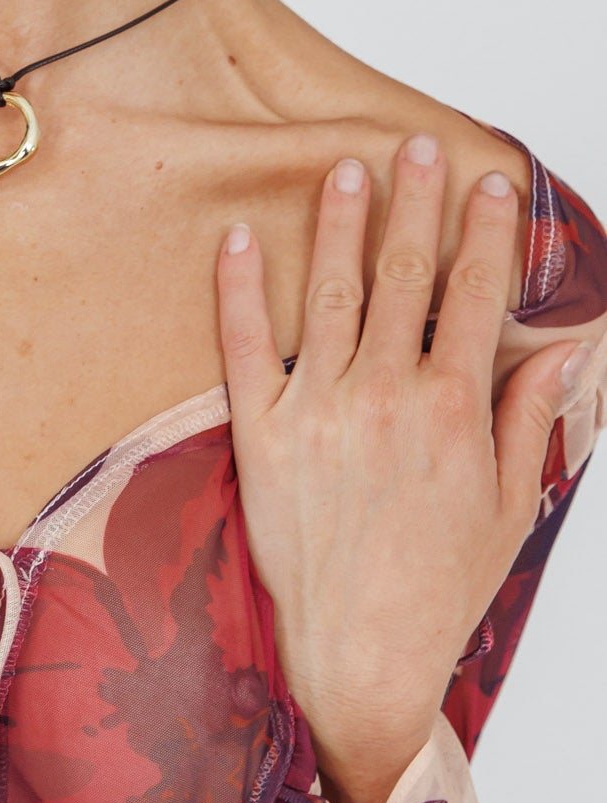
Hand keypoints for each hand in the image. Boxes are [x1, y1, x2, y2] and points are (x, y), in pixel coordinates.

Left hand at [215, 131, 590, 802]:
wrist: (356, 658)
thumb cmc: (437, 590)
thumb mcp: (509, 506)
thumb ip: (531, 420)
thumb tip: (567, 351)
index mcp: (454, 410)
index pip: (476, 296)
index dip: (486, 234)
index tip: (491, 186)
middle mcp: (386, 396)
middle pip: (404, 275)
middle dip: (414, 202)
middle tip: (415, 144)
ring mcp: (317, 410)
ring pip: (330, 292)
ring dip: (338, 222)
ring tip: (344, 166)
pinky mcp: (258, 434)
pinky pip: (244, 343)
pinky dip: (238, 286)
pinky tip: (236, 236)